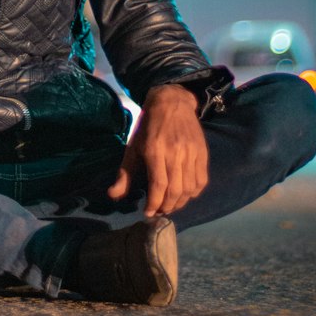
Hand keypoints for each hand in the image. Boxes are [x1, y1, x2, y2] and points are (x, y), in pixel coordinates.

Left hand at [108, 83, 208, 217]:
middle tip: (159, 211)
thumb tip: (113, 195)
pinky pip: (201, 180)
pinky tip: (184, 195)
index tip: (148, 213)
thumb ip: (125, 174)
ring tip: (170, 205)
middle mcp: (175, 153)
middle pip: (175, 190)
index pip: (158, 185)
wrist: (172, 102)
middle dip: (166, 207)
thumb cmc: (149, 126)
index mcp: (155, 151)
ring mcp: (191, 153)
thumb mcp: (133, 147)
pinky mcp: (202, 153)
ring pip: (189, 188)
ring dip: (180, 203)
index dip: (154, 203)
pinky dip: (194, 193)